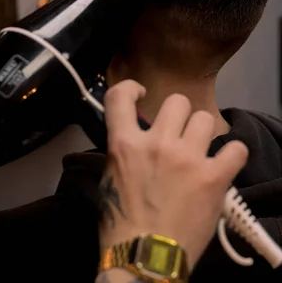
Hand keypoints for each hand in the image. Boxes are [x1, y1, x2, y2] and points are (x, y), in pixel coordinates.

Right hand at [99, 81, 247, 270]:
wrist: (145, 258)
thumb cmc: (121, 222)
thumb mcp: (111, 178)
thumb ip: (123, 151)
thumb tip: (134, 139)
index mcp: (125, 144)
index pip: (120, 96)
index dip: (131, 88)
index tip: (141, 94)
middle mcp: (157, 143)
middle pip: (177, 101)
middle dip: (179, 115)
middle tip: (179, 132)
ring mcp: (187, 158)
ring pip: (205, 119)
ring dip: (203, 132)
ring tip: (201, 149)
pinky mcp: (213, 177)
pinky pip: (236, 149)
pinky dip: (232, 155)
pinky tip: (225, 163)